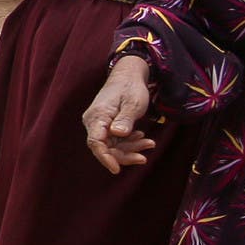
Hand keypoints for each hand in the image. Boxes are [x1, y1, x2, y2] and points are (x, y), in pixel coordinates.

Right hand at [83, 56, 158, 173]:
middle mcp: (94, 122)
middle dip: (125, 155)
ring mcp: (100, 124)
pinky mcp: (107, 126)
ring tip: (150, 143)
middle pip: (105, 148)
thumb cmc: (131, 87)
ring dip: (130, 148)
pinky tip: (141, 137)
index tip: (116, 169)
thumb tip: (118, 134)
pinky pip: (116, 140)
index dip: (105, 158)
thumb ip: (125, 119)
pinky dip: (129, 142)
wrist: (129, 75)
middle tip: (144, 157)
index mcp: (97, 116)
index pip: (96, 142)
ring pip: (112, 146)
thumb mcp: (133, 103)